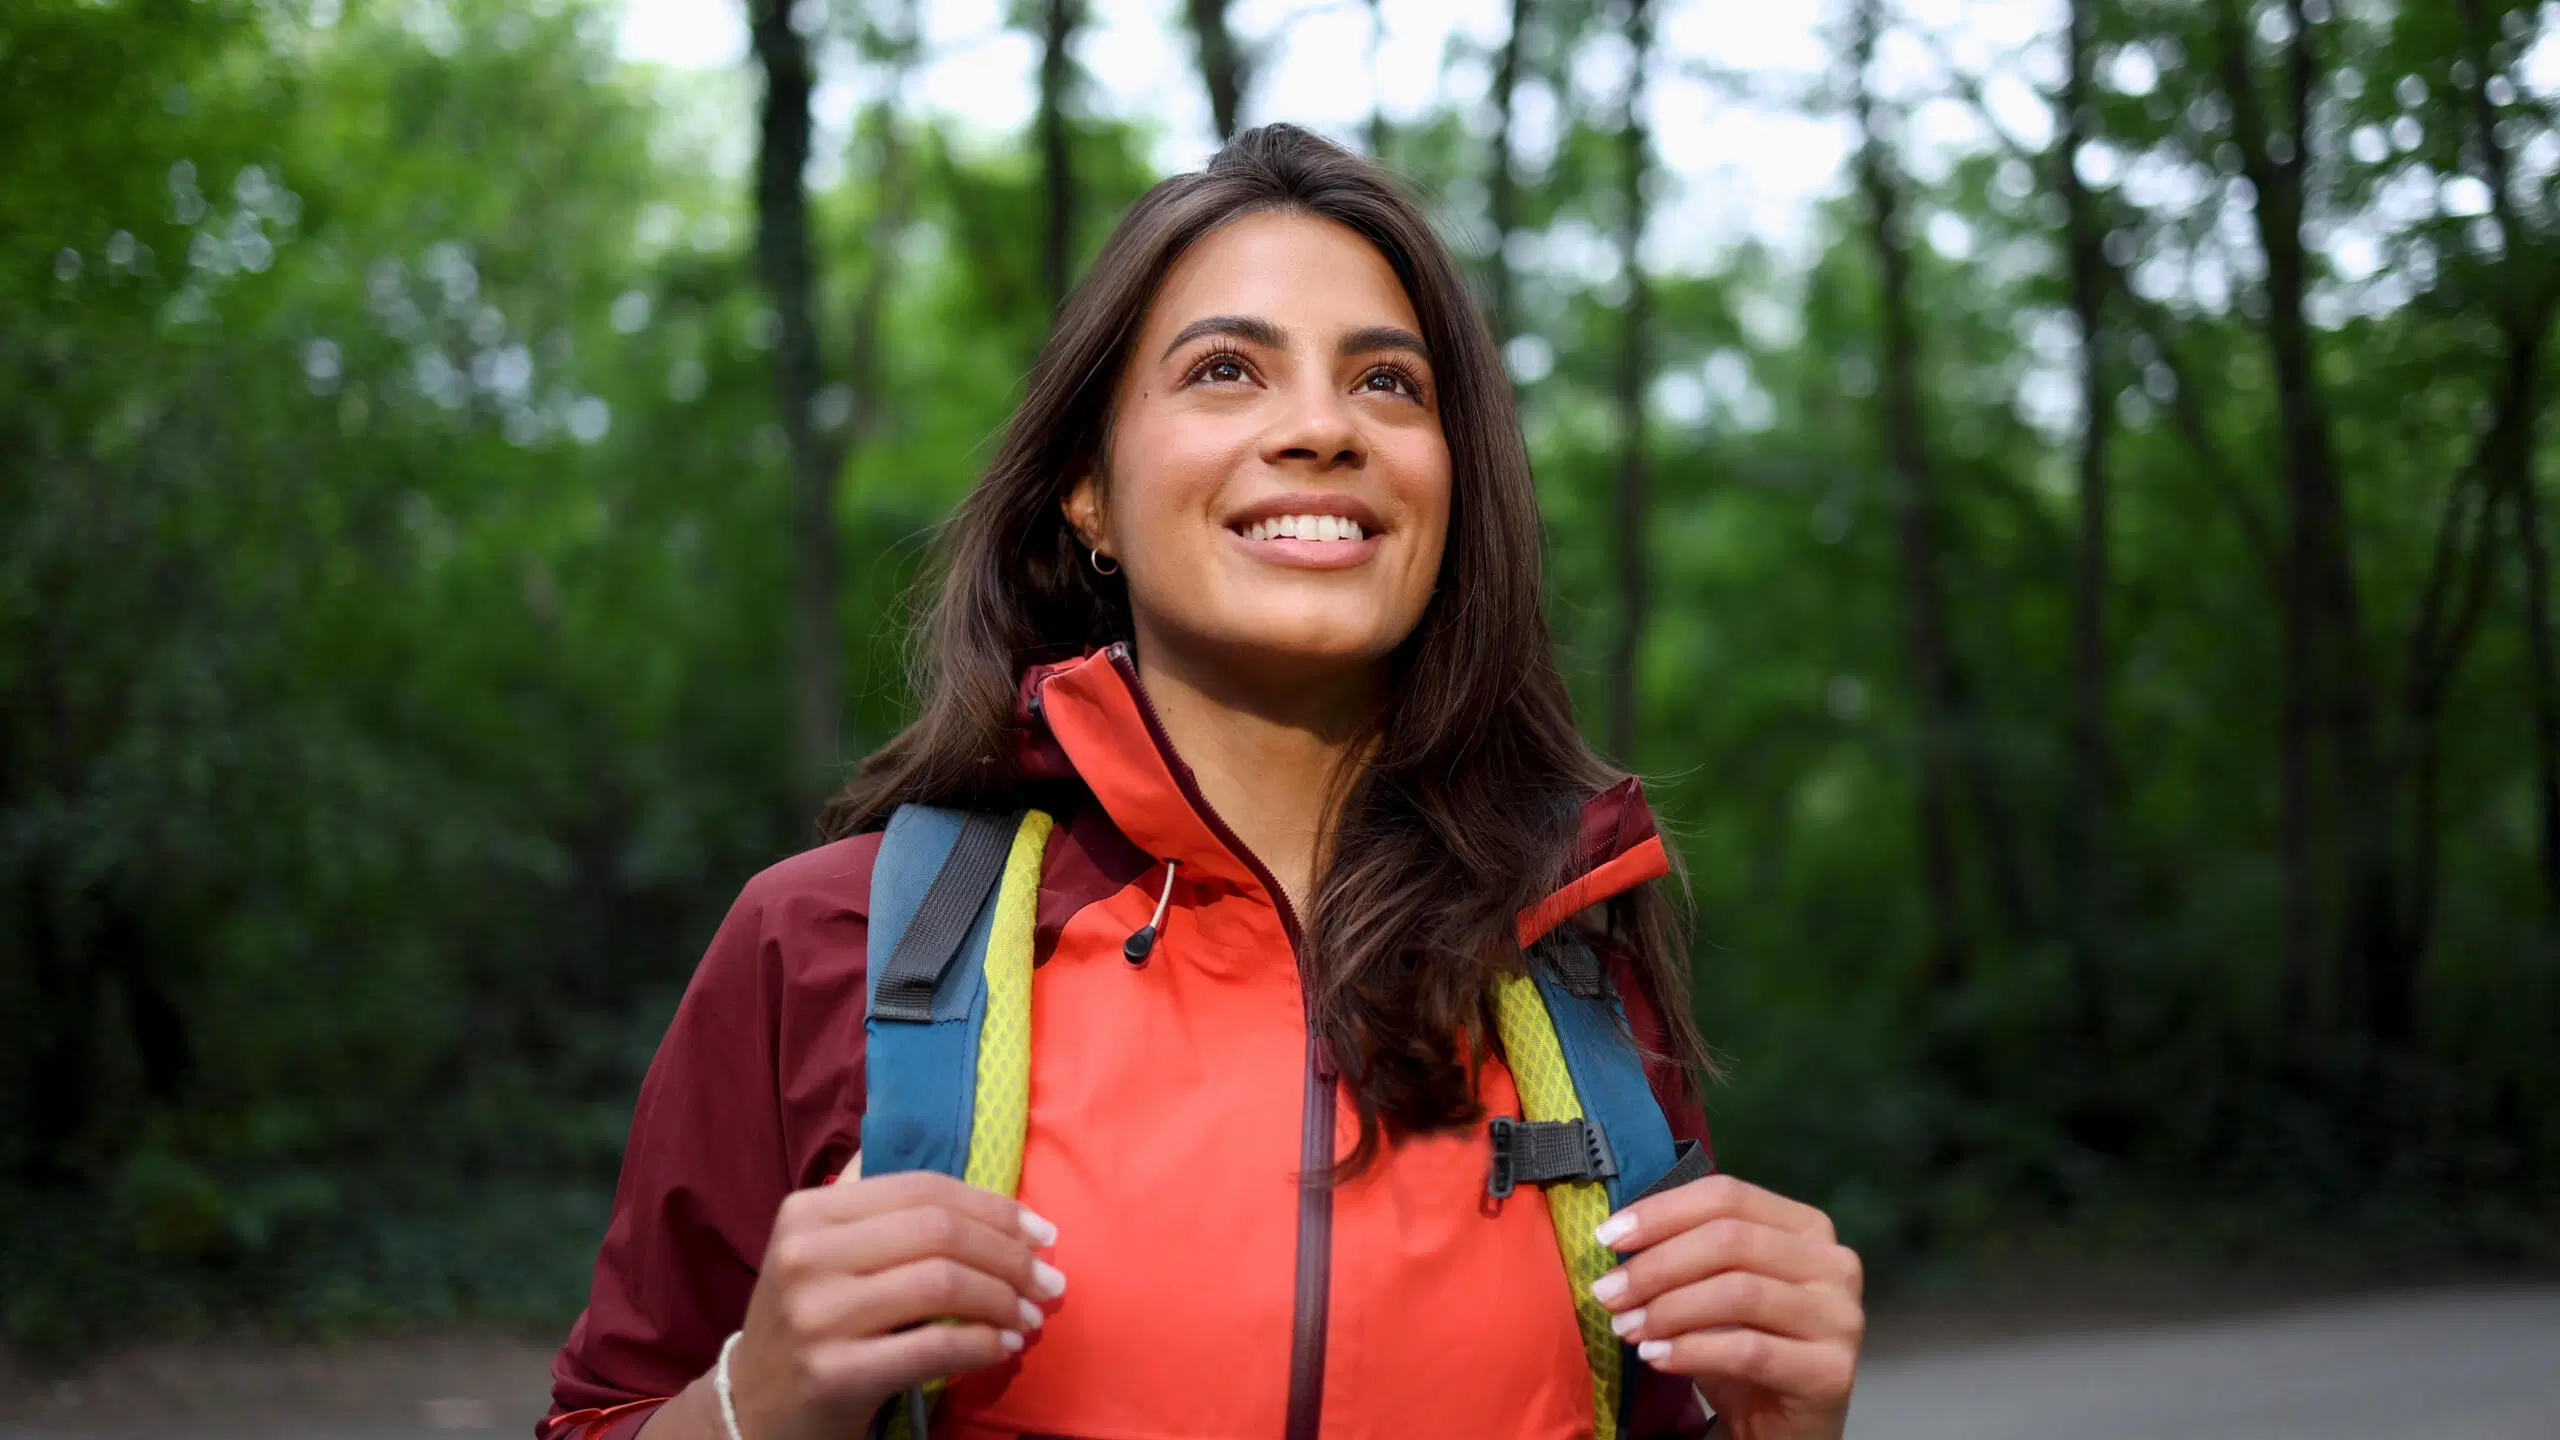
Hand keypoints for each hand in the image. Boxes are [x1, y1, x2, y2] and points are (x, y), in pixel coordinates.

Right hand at [726, 1159, 1064, 1439]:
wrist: (753, 1408)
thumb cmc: (809, 1321)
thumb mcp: (823, 1249)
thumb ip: (878, 1204)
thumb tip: (966, 1159)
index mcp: (809, 1210)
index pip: (924, 1191)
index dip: (994, 1207)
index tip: (1042, 1231)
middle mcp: (806, 1254)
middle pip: (939, 1233)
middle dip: (1010, 1255)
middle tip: (1049, 1280)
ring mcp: (815, 1315)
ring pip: (942, 1286)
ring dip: (1003, 1301)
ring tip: (1031, 1316)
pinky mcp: (832, 1373)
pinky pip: (933, 1348)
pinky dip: (982, 1345)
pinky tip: (1004, 1346)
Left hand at [1588, 1174, 1862, 1439]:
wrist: (1779, 1426)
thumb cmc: (1743, 1344)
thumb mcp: (1712, 1286)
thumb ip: (1684, 1250)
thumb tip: (1617, 1233)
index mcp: (1806, 1227)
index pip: (1727, 1196)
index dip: (1662, 1212)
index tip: (1606, 1237)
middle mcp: (1834, 1263)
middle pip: (1730, 1241)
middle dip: (1657, 1265)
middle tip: (1608, 1293)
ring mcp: (1840, 1317)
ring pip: (1738, 1292)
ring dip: (1668, 1308)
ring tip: (1626, 1328)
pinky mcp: (1830, 1371)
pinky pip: (1748, 1350)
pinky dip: (1691, 1350)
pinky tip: (1656, 1358)